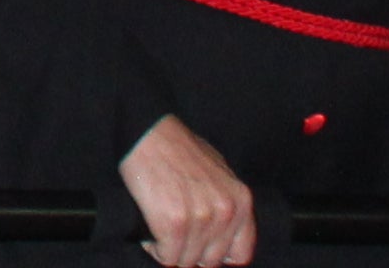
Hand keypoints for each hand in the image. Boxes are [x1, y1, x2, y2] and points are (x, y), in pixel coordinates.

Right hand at [119, 114, 255, 267]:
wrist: (147, 133)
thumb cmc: (179, 148)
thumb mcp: (218, 171)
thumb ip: (227, 202)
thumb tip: (224, 234)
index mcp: (241, 200)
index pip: (239, 254)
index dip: (217, 254)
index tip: (202, 248)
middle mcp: (225, 212)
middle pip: (209, 260)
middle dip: (191, 251)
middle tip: (176, 236)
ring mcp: (201, 218)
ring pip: (186, 260)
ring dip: (171, 250)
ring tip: (160, 230)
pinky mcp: (173, 222)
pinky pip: (167, 256)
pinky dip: (156, 249)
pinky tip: (151, 232)